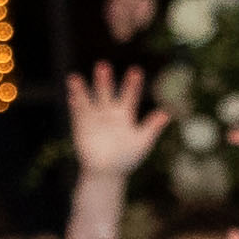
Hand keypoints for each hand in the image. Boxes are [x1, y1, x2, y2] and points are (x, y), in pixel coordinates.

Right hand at [66, 64, 156, 182]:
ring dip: (82, 89)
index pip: (129, 95)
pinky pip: (77, 113)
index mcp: (125, 114)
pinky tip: (71, 95)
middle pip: (106, 92)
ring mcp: (94, 118)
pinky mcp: (82, 126)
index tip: (136, 71)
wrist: (107, 173)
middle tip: (103, 65)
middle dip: (104, 81)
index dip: (132, 84)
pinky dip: (74, 104)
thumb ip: (152, 127)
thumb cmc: (127, 158)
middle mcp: (109, 112)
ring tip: (74, 78)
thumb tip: (167, 113)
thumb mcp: (142, 142)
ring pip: (88, 100)